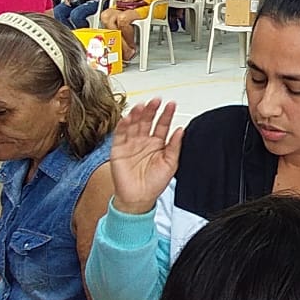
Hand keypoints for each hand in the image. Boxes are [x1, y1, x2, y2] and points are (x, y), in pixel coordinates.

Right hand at [110, 99, 183, 214]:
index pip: (162, 125)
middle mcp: (144, 141)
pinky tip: (128, 118)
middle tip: (156, 101)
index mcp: (158, 143)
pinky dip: (123, 126)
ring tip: (142, 106)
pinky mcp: (118, 150)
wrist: (138, 199)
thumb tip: (181, 130)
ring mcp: (131, 144)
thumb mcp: (170, 164)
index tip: (171, 104)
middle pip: (147, 121)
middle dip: (151, 110)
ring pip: (133, 125)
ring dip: (137, 115)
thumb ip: (174, 146)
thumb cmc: (154, 183)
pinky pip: (120, 135)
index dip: (166, 114)